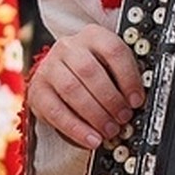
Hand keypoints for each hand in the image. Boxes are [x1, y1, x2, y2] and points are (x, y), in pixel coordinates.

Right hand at [27, 25, 144, 150]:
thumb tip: (137, 103)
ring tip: (110, 130)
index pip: (113, 51)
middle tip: (123, 117)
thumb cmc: (94, 69)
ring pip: (72, 89)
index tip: (137, 100)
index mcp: (93, 36)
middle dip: (110, 99)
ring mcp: (49, 67)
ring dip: (95, 114)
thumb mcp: (110, 64)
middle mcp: (68, 47)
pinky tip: (91, 139)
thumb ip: (122, 77)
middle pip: (90, 71)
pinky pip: (56, 111)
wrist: (61, 72)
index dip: (128, 77)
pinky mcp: (37, 90)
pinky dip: (76, 128)